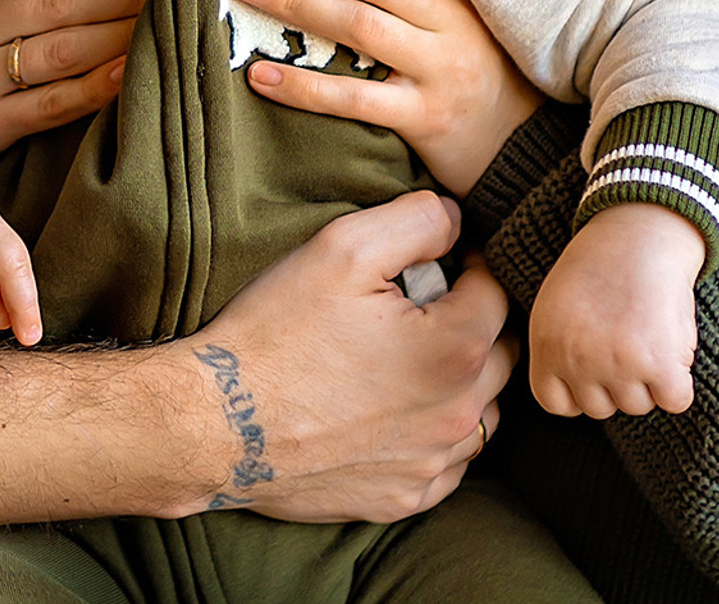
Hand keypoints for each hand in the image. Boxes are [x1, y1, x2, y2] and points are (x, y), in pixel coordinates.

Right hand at [175, 192, 514, 522]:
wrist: (217, 423)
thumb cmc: (278, 330)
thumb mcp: (343, 247)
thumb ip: (416, 220)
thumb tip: (455, 218)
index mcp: (453, 350)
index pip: (497, 291)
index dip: (469, 262)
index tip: (434, 258)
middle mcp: (456, 415)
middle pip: (501, 353)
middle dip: (472, 320)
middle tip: (416, 304)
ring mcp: (431, 465)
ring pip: (483, 411)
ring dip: (462, 380)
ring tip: (405, 355)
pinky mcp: (404, 499)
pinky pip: (449, 462)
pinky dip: (435, 432)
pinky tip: (393, 408)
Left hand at [225, 0, 542, 194]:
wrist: (523, 151)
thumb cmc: (478, 70)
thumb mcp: (461, 17)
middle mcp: (456, 24)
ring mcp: (441, 72)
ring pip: (360, 27)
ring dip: (296, 2)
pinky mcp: (425, 119)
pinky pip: (355, 98)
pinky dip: (304, 86)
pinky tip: (261, 74)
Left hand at [527, 203, 703, 417]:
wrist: (641, 231)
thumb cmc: (600, 266)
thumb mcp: (556, 305)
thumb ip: (558, 351)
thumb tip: (573, 399)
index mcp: (546, 343)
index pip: (556, 403)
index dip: (579, 389)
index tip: (593, 363)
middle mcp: (576, 358)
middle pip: (602, 408)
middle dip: (616, 381)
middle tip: (625, 335)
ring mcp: (617, 363)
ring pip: (639, 405)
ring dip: (649, 378)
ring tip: (645, 329)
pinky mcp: (659, 364)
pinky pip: (675, 400)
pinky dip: (680, 381)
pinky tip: (671, 344)